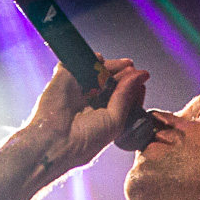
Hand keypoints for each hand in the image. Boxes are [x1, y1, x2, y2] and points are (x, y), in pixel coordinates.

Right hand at [23, 56, 149, 172]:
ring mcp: (76, 90)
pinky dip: (89, 58)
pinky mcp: (63, 78)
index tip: (143, 78)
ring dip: (111, 66)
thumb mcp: (115, 120)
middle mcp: (89, 103)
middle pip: (109, 82)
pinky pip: (77, 62)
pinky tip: (100, 59)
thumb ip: (125, 96)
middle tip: (133, 68)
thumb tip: (141, 75)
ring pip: (96, 71)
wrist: (56, 141)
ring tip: (126, 64)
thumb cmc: (86, 140)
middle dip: (123, 74)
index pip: (120, 96)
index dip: (132, 87)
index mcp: (102, 116)